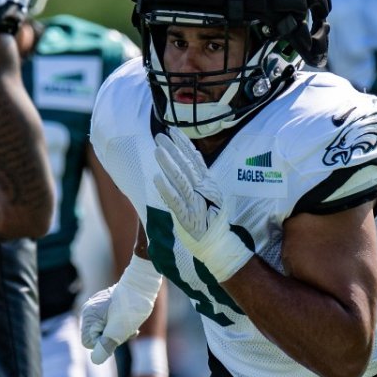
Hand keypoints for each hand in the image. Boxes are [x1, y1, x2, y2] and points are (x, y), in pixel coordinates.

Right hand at [80, 256, 161, 364]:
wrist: (143, 285)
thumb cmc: (131, 309)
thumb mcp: (118, 332)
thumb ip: (105, 347)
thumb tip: (95, 360)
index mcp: (89, 316)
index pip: (89, 343)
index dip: (104, 344)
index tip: (119, 335)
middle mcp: (88, 309)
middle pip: (96, 336)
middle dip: (112, 337)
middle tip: (127, 330)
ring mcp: (96, 305)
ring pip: (103, 329)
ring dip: (117, 332)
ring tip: (130, 326)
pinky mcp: (105, 303)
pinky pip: (107, 321)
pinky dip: (118, 324)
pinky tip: (129, 321)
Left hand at [152, 128, 252, 282]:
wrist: (219, 246)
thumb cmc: (211, 220)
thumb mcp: (209, 196)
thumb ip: (199, 179)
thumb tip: (188, 160)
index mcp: (208, 184)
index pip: (195, 160)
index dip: (184, 144)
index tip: (173, 131)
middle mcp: (204, 191)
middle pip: (187, 166)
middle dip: (173, 149)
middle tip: (159, 136)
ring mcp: (196, 203)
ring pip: (181, 180)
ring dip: (169, 164)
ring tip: (157, 150)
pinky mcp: (188, 218)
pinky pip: (176, 202)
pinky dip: (166, 190)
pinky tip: (156, 179)